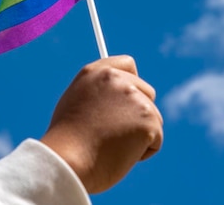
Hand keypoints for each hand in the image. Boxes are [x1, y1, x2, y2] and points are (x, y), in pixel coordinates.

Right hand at [41, 55, 162, 193]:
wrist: (69, 160)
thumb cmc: (67, 142)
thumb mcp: (75, 104)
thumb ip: (97, 94)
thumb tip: (116, 101)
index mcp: (95, 72)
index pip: (127, 64)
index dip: (133, 81)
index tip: (132, 97)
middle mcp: (116, 79)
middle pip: (147, 92)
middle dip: (140, 113)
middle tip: (118, 133)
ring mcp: (134, 97)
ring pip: (154, 118)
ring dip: (141, 134)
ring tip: (113, 146)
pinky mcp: (148, 119)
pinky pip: (156, 139)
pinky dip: (143, 151)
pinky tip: (121, 154)